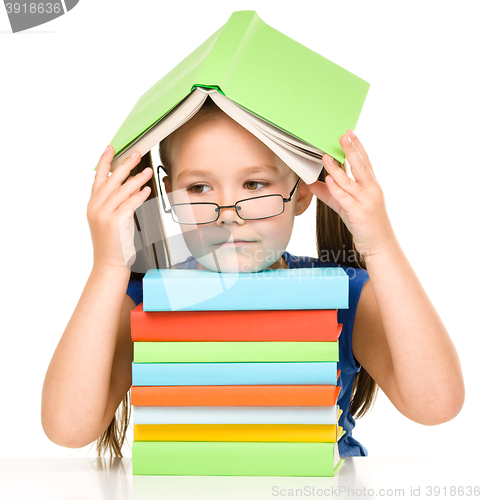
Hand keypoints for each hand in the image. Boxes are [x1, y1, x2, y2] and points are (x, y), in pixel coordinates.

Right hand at [87, 146, 152, 269]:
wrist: (109, 264)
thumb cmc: (113, 244)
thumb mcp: (108, 220)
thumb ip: (116, 203)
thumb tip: (133, 187)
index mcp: (93, 205)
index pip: (98, 178)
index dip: (104, 161)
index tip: (110, 148)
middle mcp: (96, 207)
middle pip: (111, 180)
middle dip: (124, 164)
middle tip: (136, 153)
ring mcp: (104, 214)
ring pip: (122, 190)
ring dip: (136, 178)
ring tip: (147, 170)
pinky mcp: (115, 222)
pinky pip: (129, 204)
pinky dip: (138, 195)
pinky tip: (146, 189)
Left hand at [308, 130, 395, 257]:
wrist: (379, 244)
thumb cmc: (364, 223)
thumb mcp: (345, 206)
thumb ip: (330, 194)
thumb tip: (313, 184)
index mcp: (370, 185)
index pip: (364, 162)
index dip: (357, 147)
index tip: (350, 133)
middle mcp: (371, 190)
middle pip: (361, 165)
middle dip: (352, 149)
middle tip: (344, 135)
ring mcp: (366, 200)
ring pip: (350, 181)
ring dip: (337, 168)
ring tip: (326, 157)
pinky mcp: (359, 212)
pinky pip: (345, 198)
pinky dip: (337, 188)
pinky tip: (329, 180)